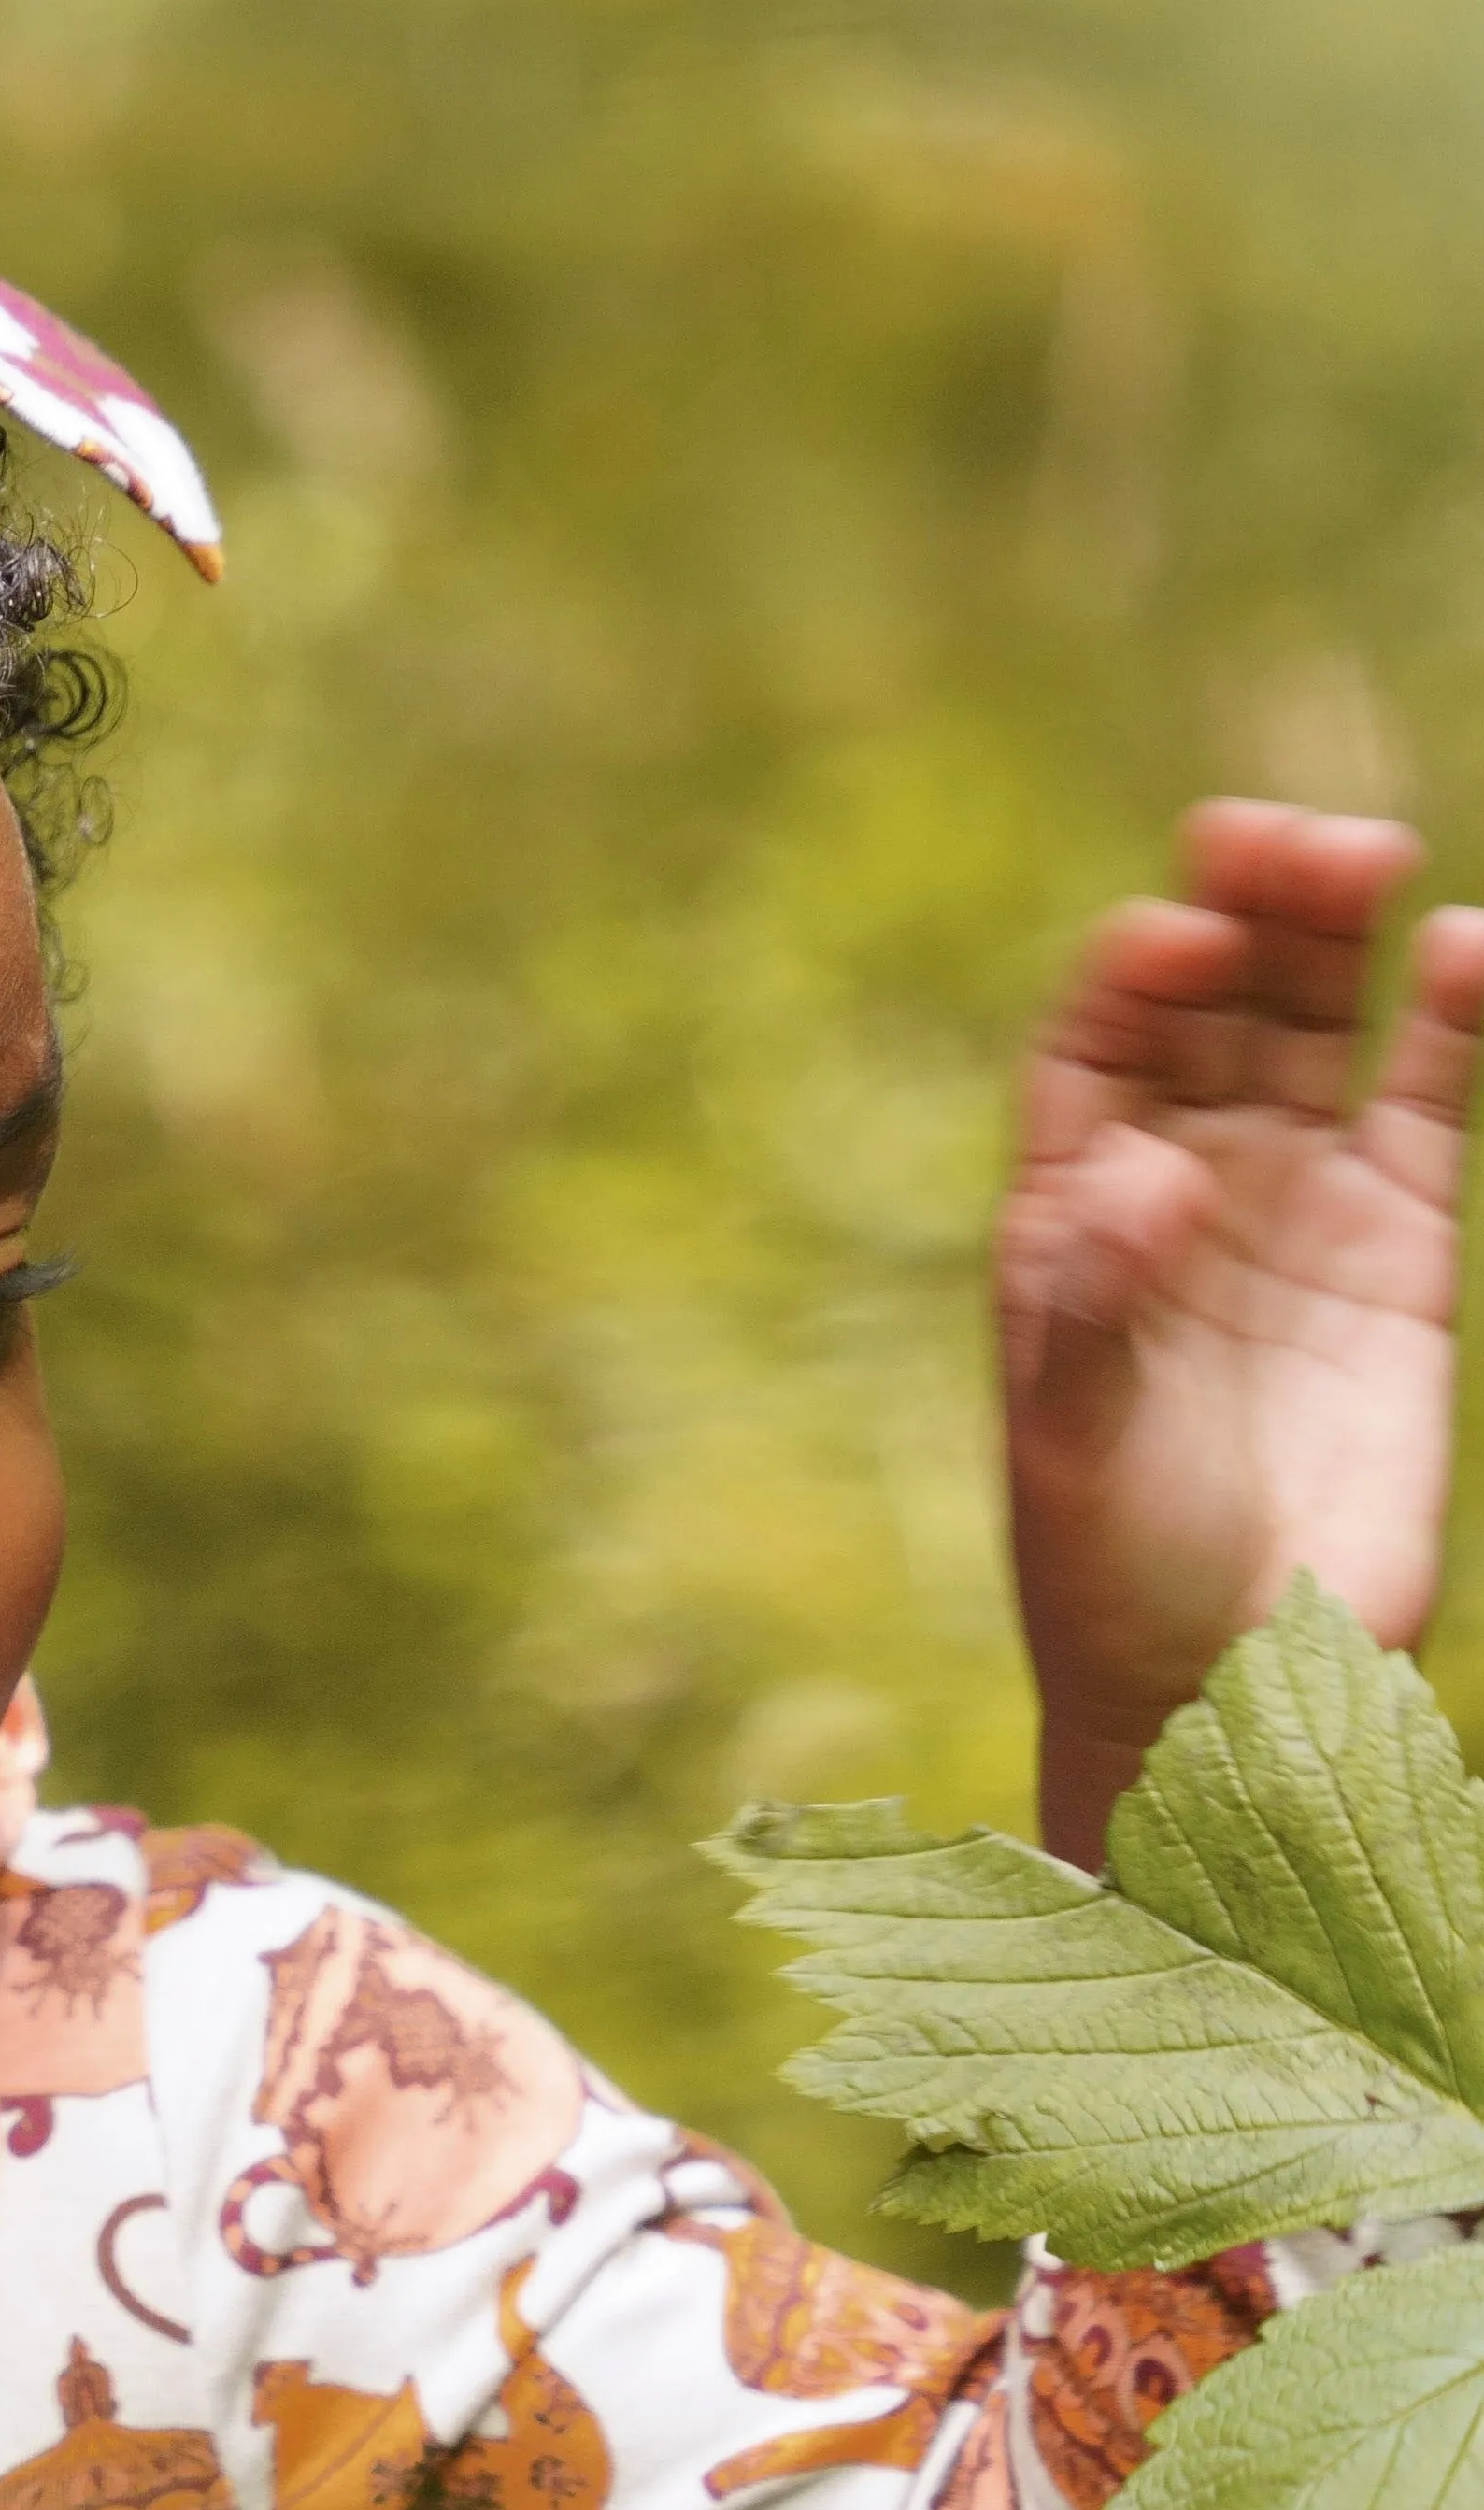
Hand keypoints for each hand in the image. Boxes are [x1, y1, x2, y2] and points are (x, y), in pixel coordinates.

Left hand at [1001, 801, 1483, 1865]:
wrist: (1227, 1672)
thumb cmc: (1109, 1562)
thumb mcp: (1075, 1442)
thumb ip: (1092, 1312)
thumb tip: (1134, 1181)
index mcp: (1066, 1208)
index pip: (1092, 1050)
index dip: (1126, 981)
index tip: (1165, 935)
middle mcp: (1174, 1180)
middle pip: (1207, 1007)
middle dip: (1236, 914)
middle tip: (1276, 837)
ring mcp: (1292, 1202)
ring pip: (1312, 1026)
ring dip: (1329, 932)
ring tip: (1359, 852)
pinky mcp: (1402, 1245)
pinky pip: (1429, 1102)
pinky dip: (1452, 1022)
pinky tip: (1470, 945)